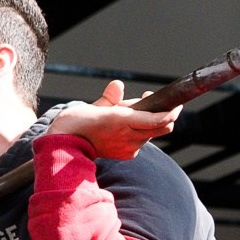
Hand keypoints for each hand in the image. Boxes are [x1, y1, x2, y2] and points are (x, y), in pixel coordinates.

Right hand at [44, 80, 180, 160]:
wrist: (64, 147)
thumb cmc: (76, 123)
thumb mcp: (92, 106)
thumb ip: (110, 97)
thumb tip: (118, 85)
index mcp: (121, 120)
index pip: (158, 119)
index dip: (172, 112)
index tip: (175, 103)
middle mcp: (128, 136)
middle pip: (162, 128)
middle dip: (166, 115)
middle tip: (157, 104)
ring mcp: (128, 147)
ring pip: (152, 134)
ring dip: (150, 123)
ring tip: (134, 115)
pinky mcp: (126, 155)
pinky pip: (142, 142)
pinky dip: (140, 134)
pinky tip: (128, 128)